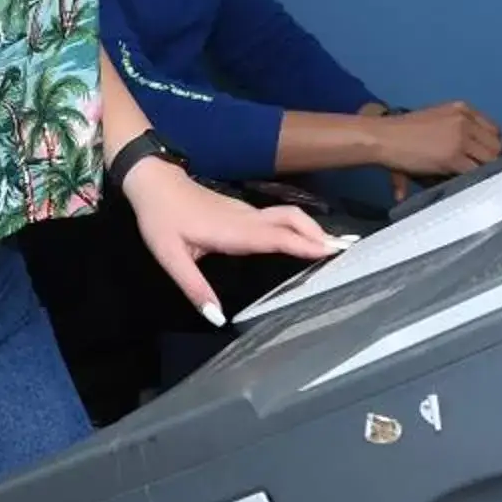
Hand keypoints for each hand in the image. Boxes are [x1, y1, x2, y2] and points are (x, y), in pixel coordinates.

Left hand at [121, 160, 340, 325]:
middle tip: (348, 251)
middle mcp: (246, 219)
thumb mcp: (170, 257)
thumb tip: (217, 318)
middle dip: (320, 234)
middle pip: (291, 220)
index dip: (305, 244)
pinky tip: (304, 240)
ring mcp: (246, 212)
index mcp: (232, 231)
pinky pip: (277, 218)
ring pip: (287, 216)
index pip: (276, 237)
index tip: (333, 252)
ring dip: (312, 229)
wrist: (153, 182)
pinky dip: (298, 228)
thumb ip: (194, 288)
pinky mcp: (242, 211)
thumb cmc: (161, 219)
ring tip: (336, 248)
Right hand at [372, 101, 501, 179]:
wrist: (382, 137)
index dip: (491, 147)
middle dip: (492, 160)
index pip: (493, 129)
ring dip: (485, 171)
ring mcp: (461, 137)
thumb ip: (451, 133)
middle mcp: (465, 120)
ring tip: (472, 179)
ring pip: (490, 159)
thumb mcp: (433, 121)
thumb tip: (460, 158)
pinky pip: (476, 171)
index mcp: (462, 109)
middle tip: (479, 172)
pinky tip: (466, 184)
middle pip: (496, 144)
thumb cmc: (401, 131)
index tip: (483, 158)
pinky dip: (474, 180)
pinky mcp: (454, 156)